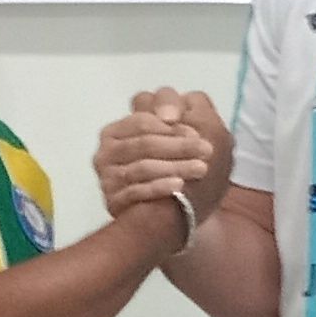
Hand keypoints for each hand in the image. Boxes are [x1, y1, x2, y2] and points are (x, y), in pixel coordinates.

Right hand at [93, 89, 232, 230]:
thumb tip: (169, 116)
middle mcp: (107, 152)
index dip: (170, 125)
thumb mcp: (183, 126)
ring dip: (174, 167)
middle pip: (144, 143)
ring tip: (201, 169)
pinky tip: (179, 186)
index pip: (143, 119)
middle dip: (178, 146)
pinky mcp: (113, 201)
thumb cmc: (181, 161)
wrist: (180, 211)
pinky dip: (158, 187)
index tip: (197, 132)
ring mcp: (108, 177)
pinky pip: (135, 192)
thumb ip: (174, 105)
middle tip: (208, 150)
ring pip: (142, 167)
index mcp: (120, 129)